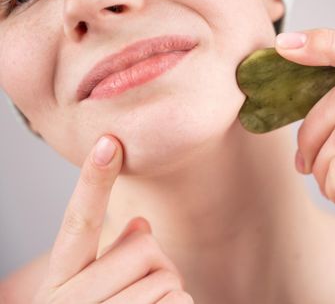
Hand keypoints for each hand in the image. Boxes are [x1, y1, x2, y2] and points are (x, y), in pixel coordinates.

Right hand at [33, 136, 193, 303]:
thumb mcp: (92, 291)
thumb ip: (115, 256)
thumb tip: (141, 224)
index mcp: (58, 282)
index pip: (79, 222)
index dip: (94, 182)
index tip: (108, 142)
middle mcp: (68, 302)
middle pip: (144, 245)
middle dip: (157, 263)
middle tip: (145, 289)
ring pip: (166, 277)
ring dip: (169, 291)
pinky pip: (179, 300)